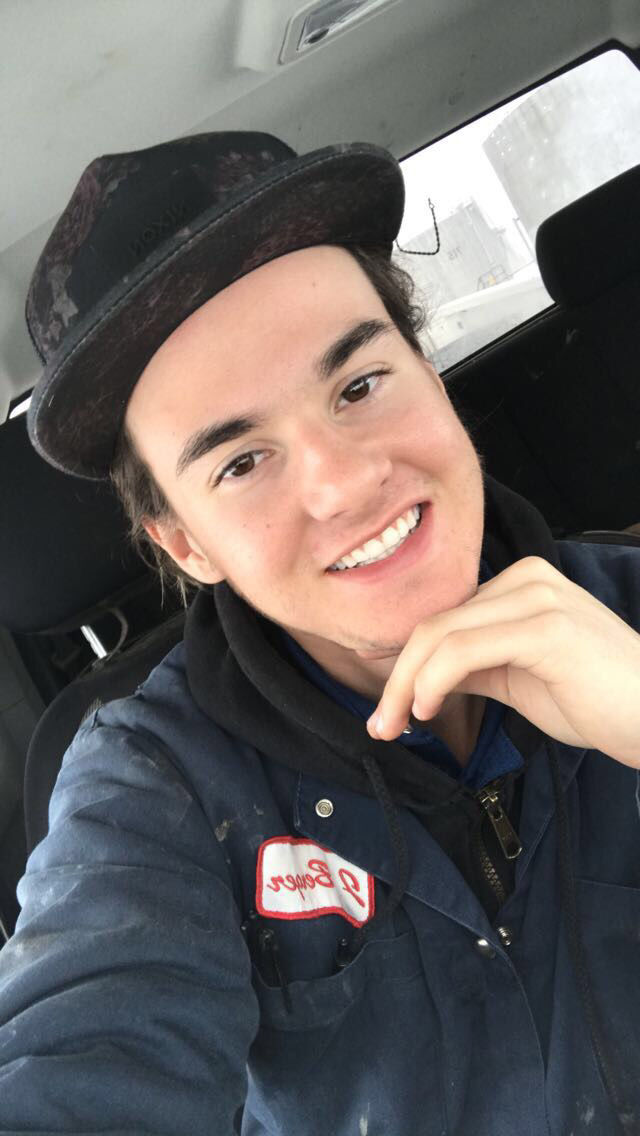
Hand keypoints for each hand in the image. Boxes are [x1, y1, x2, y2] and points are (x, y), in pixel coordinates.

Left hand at [366, 556, 639, 768]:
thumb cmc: (597, 701)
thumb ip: (474, 666)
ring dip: (405, 685)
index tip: (388, 709)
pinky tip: (427, 709)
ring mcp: (538, 597)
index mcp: (521, 582)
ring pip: (440, 635)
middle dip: (395, 677)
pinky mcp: (546, 627)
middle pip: (434, 623)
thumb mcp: (520, 677)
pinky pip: (464, 650)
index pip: (444, 618)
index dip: (405, 663)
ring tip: (394, 725)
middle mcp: (527, 578)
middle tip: (380, 725)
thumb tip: (419, 678)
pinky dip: (432, 681)